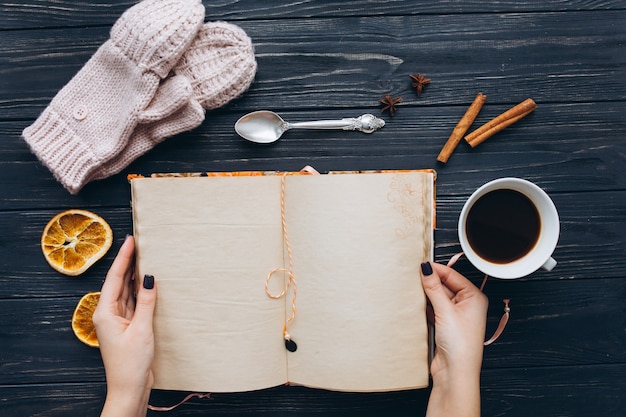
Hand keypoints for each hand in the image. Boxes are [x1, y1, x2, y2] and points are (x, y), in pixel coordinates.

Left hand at [93, 235, 156, 416]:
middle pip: (120, 282)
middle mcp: (109, 314)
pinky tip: (148, 283)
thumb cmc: (130, 363)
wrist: (129, 388)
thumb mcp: (141, 330)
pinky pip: (134, 303)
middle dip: (129, 263)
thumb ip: (146, 303)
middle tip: (139, 243)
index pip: (115, 278)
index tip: (131, 241)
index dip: (123, 258)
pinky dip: (141, 292)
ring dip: (136, 276)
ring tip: (145, 257)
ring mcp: (118, 320)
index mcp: (105, 312)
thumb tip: (150, 279)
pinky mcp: (128, 327)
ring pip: (127, 292)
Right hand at [420, 261, 487, 416]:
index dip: (435, 269)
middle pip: (444, 285)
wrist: (455, 373)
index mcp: (474, 297)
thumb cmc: (460, 346)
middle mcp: (467, 305)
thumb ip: (434, 287)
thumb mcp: (445, 311)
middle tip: (412, 276)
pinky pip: (433, 308)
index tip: (419, 265)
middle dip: (429, 282)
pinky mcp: (445, 325)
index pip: (452, 275)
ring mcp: (455, 315)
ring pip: (437, 297)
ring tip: (412, 290)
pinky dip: (424, 306)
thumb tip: (426, 268)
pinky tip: (415, 304)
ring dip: (426, 294)